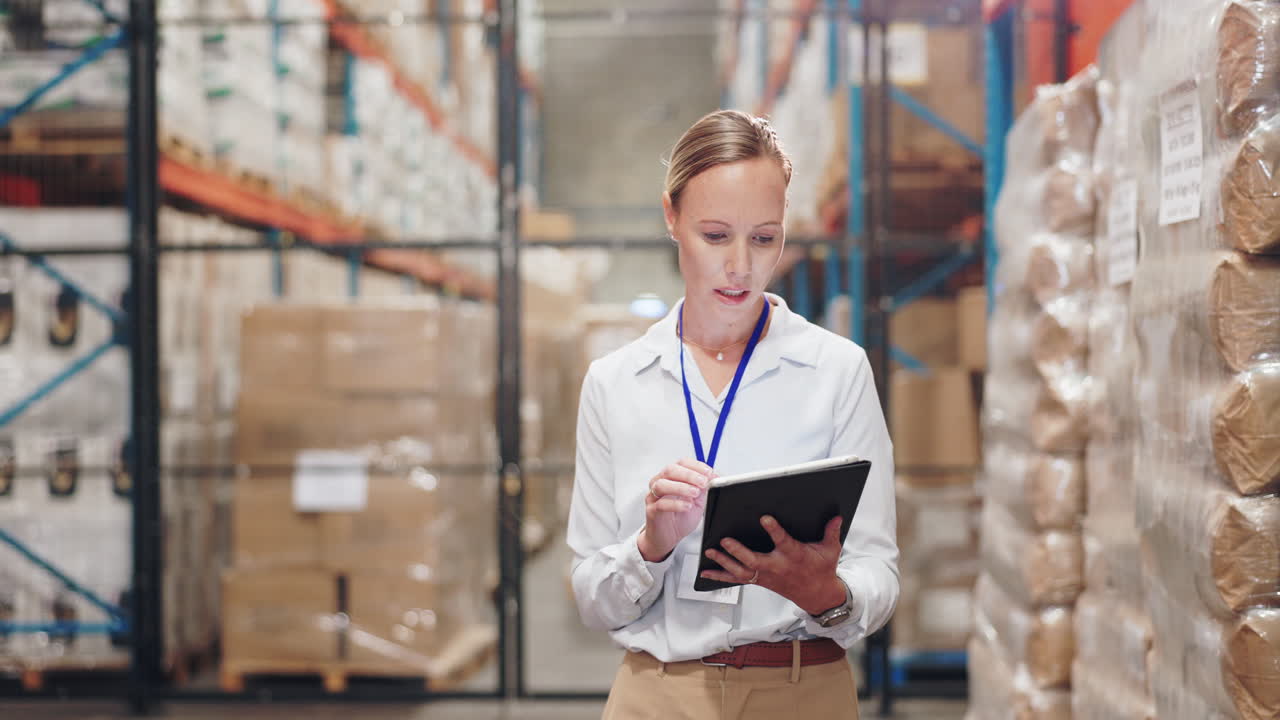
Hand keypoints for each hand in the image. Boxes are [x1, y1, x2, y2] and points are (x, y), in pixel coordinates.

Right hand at [637, 459, 713, 561]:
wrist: (668, 537)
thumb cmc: (680, 517)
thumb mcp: (697, 501)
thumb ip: (703, 489)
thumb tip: (714, 477)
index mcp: (672, 477)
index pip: (682, 463)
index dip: (696, 466)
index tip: (709, 472)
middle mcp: (660, 483)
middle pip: (670, 470)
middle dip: (689, 475)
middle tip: (703, 482)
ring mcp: (654, 496)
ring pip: (662, 484)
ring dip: (681, 487)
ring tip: (695, 493)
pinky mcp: (652, 510)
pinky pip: (661, 504)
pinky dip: (676, 504)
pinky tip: (687, 506)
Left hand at [701, 515, 846, 614]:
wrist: (817, 595)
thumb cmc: (822, 569)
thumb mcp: (830, 551)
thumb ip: (831, 532)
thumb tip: (837, 516)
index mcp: (795, 556)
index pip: (783, 541)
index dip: (774, 530)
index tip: (764, 518)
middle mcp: (777, 566)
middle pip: (754, 560)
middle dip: (739, 551)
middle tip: (725, 540)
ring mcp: (766, 576)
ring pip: (742, 571)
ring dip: (724, 562)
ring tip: (710, 551)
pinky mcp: (758, 581)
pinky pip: (737, 579)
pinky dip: (720, 575)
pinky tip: (705, 571)